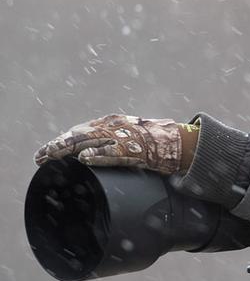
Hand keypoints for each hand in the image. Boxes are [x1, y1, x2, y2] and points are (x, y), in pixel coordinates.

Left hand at [34, 114, 191, 174]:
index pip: (80, 130)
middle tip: (40, 157)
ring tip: (51, 157)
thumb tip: (91, 155)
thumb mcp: (129, 137)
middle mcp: (114, 127)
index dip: (61, 140)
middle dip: (58, 146)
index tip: (46, 151)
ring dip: (69, 149)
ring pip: (91, 141)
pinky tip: (85, 158)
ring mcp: (124, 137)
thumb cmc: (155, 142)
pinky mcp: (135, 149)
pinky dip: (99, 154)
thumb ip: (112, 143)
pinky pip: (114, 152)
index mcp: (112, 122)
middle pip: (80, 135)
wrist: (180, 142)